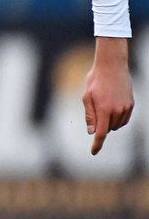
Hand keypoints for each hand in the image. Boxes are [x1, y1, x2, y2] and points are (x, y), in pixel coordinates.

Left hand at [84, 37, 134, 153]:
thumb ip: (90, 116)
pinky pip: (124, 119)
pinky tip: (112, 108)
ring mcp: (126, 107)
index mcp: (104, 109)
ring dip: (109, 123)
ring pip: (117, 125)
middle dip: (101, 127)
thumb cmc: (95, 80)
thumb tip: (92, 132)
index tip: (94, 152)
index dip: (97, 144)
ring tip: (103, 106)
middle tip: (95, 111)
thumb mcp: (86, 97)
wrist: (112, 66)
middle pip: (108, 129)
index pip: (101, 133)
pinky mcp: (131, 104)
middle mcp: (117, 110)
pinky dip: (117, 119)